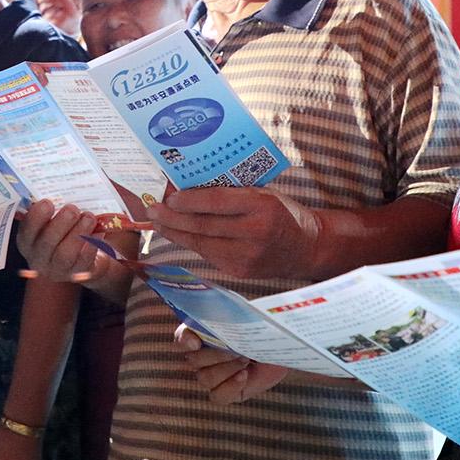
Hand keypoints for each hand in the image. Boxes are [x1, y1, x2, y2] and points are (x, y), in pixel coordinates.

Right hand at [15, 200, 111, 282]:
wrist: (79, 255)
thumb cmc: (63, 230)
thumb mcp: (52, 218)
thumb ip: (53, 205)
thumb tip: (62, 178)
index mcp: (28, 240)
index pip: (27, 230)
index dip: (36, 217)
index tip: (48, 202)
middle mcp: (39, 258)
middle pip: (46, 244)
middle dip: (60, 224)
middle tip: (73, 208)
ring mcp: (58, 269)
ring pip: (65, 254)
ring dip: (78, 233)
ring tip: (89, 217)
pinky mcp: (78, 274)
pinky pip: (84, 261)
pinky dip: (92, 244)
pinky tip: (98, 231)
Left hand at [146, 185, 323, 279]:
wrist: (307, 247)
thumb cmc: (282, 212)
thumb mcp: (264, 193)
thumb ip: (233, 192)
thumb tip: (191, 186)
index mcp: (262, 206)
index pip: (218, 202)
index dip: (189, 200)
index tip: (170, 196)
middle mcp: (254, 233)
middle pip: (204, 225)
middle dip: (173, 218)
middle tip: (152, 209)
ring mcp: (246, 256)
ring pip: (201, 243)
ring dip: (175, 233)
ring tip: (158, 223)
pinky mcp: (240, 272)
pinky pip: (209, 255)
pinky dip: (192, 244)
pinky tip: (179, 235)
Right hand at [173, 325, 291, 403]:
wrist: (280, 347)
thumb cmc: (261, 328)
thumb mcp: (246, 317)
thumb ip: (229, 314)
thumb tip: (219, 310)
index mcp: (201, 334)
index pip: (182, 337)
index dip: (184, 340)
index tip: (196, 342)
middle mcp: (202, 356)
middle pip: (193, 360)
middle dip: (214, 354)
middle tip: (235, 349)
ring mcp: (213, 376)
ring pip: (204, 378)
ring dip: (225, 369)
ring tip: (245, 359)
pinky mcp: (227, 392)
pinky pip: (218, 396)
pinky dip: (230, 386)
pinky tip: (244, 375)